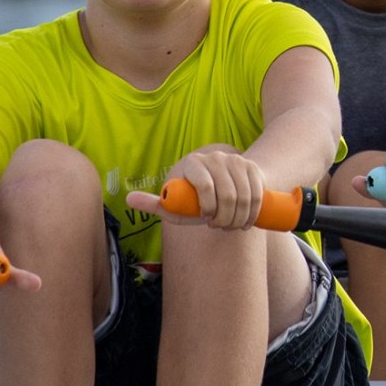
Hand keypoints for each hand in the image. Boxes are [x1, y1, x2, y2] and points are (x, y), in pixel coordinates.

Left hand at [130, 144, 266, 229]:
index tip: (206, 219)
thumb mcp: (176, 203)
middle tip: (220, 227)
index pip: (204, 186)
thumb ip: (153, 203)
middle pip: (227, 195)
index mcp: (193, 162)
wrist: (226, 182)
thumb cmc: (195, 198)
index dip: (208, 207)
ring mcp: (236, 160)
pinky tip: (246, 222)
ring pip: (244, 196)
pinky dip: (253, 212)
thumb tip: (127, 199)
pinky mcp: (253, 167)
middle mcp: (215, 157)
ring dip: (239, 218)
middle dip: (225, 218)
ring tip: (231, 226)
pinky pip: (257, 193)